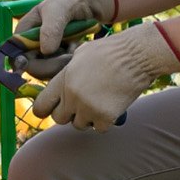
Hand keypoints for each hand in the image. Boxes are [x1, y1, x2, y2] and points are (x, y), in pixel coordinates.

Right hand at [12, 0, 115, 79]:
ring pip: (49, 71)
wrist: (92, 1)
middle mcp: (32, 46)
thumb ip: (50, 28)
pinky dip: (72, 61)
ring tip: (76, 44)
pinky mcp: (60, 58)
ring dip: (64, 62)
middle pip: (33, 68)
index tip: (47, 56)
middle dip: (52, 63)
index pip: (16, 55)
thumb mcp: (58, 9)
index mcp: (24, 33)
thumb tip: (45, 51)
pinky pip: (62, 69)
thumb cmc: (70, 0)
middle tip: (70, 51)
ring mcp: (47, 54)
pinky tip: (79, 47)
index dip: (25, 62)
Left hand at [30, 22, 179, 132]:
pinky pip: (99, 129)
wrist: (138, 55)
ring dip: (88, 118)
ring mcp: (89, 108)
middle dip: (69, 114)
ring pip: (80, 125)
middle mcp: (73, 96)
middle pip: (59, 119)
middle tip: (82, 105)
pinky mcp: (106, 117)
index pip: (41, 105)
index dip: (45, 110)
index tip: (52, 110)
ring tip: (100, 103)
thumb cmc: (113, 50)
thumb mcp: (81, 54)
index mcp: (64, 79)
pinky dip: (106, 122)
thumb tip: (60, 86)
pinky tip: (112, 108)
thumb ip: (67, 73)